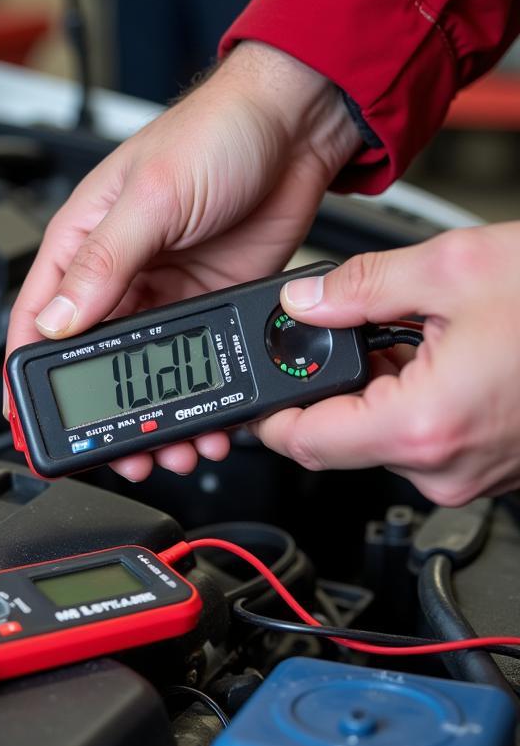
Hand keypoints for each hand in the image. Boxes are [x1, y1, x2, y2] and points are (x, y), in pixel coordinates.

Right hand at [6, 42, 359, 480]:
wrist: (296, 128)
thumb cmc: (215, 132)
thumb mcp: (151, 199)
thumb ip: (102, 264)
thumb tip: (57, 322)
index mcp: (81, 244)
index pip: (37, 320)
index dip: (26, 375)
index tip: (28, 421)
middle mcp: (114, 274)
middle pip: (90, 361)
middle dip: (101, 414)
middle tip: (117, 451)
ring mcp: (159, 294)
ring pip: (140, 373)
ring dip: (153, 417)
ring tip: (169, 449)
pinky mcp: (202, 306)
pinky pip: (188, 364)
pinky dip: (195, 399)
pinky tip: (207, 419)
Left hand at [251, 223, 519, 505]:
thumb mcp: (457, 268)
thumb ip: (360, 287)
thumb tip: (302, 301)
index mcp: (423, 426)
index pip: (302, 443)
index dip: (267, 414)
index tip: (255, 388)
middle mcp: (443, 469)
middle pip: (337, 442)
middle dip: (326, 391)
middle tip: (340, 333)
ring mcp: (471, 477)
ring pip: (381, 440)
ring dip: (375, 392)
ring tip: (413, 335)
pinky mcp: (491, 469)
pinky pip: (424, 441)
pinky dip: (414, 403)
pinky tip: (443, 358)